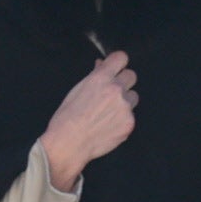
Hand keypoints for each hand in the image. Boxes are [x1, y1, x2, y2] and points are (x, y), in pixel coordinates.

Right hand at [40, 50, 137, 191]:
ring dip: (125, 101)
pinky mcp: (129, 124)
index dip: (117, 63)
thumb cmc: (67, 118)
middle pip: (131, 76)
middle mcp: (116, 90)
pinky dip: (122, 120)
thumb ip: (94, 76)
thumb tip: (102, 66)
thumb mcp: (76, 90)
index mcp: (101, 78)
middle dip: (123, 81)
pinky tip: (108, 127)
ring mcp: (125, 107)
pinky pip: (130, 117)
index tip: (115, 68)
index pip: (121, 58)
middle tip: (112, 92)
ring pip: (133, 97)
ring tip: (108, 113)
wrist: (69, 143)